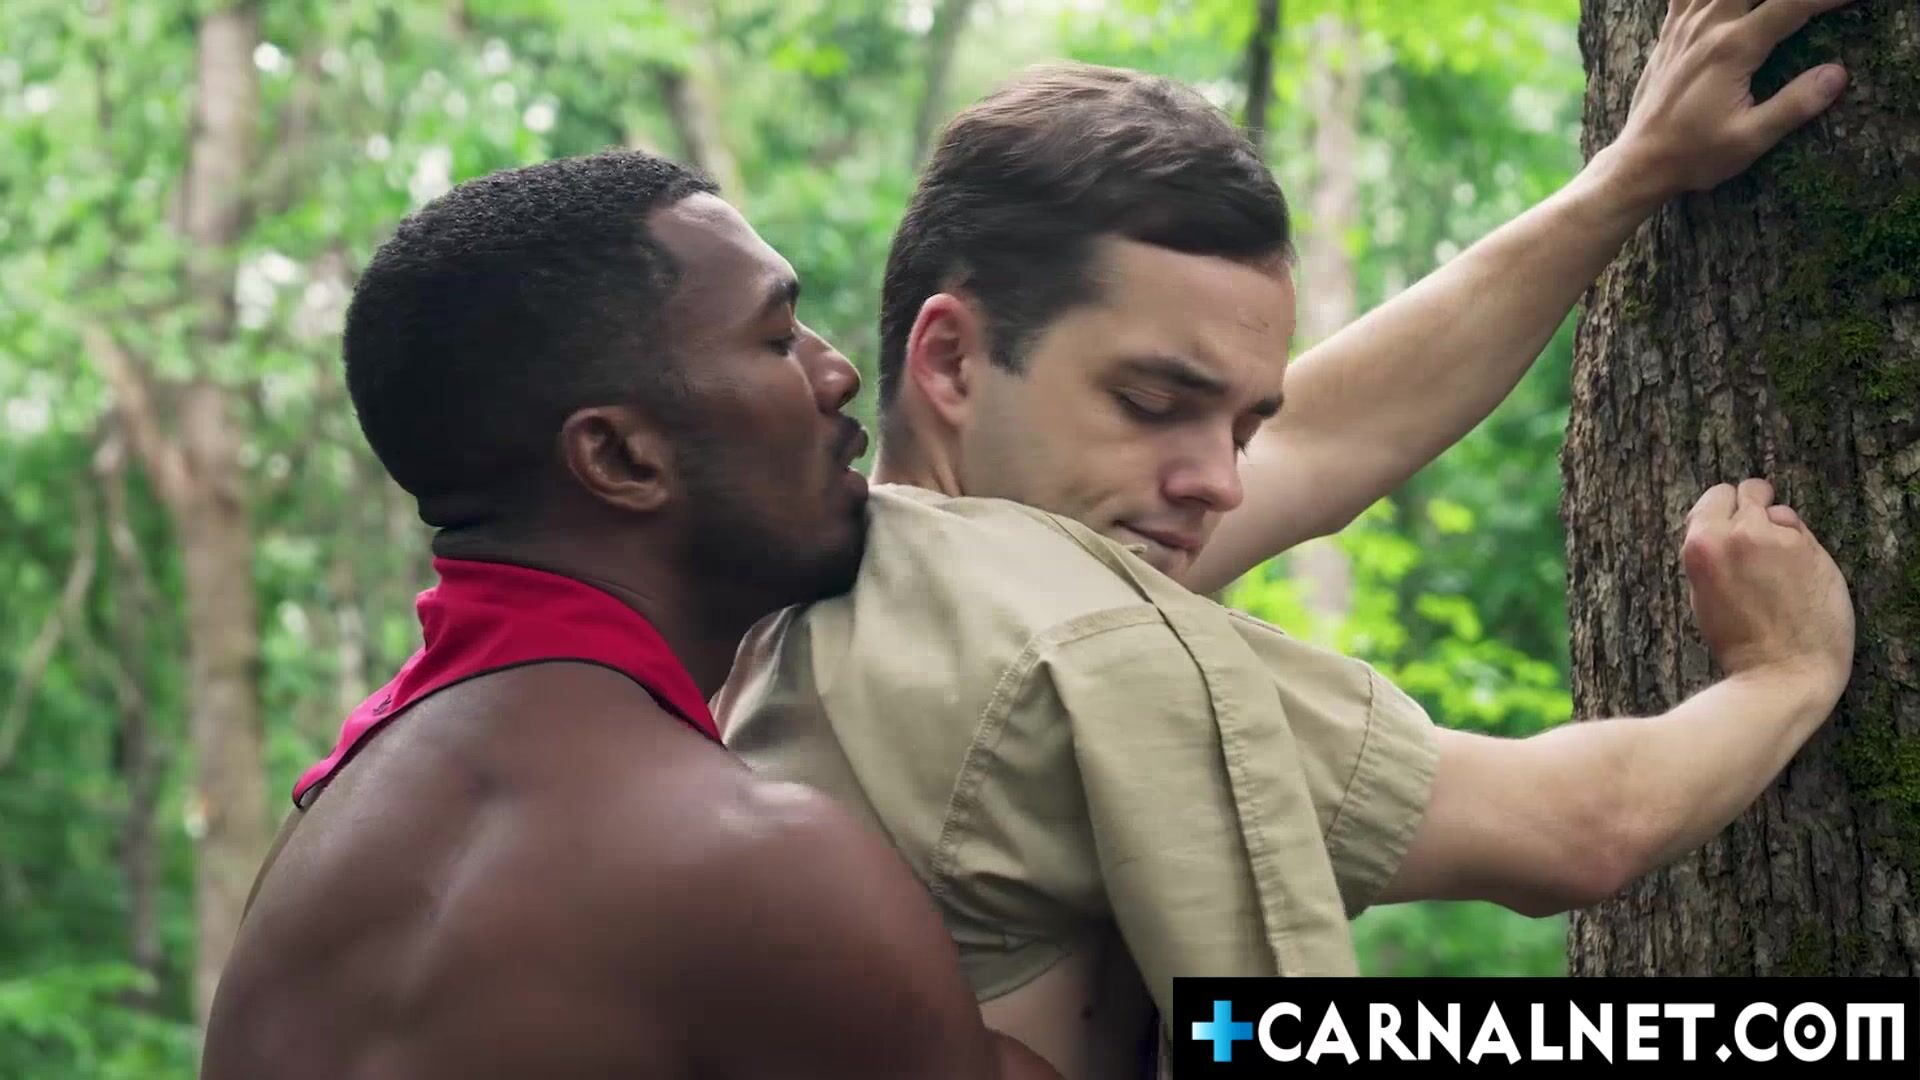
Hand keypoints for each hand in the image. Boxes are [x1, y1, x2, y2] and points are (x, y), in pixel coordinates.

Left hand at [1613, 0, 1853, 199]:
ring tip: (1771, 3)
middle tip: (1811, 0)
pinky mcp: (1669, 34)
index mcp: (1733, 49)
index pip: (1793, 5)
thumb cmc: (1694, 155)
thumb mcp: (1750, 139)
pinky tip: (1717, 1)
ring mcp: (1684, 27)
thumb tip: (1837, 74)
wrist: (1639, 162)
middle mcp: (1707, 28)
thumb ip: (1794, 105)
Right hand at [1681, 478, 1853, 695]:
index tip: (1730, 524)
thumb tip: (1724, 527)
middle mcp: (1741, 533)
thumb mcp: (1703, 594)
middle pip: (1750, 490)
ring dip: (1780, 530)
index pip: (1716, 495)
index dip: (1724, 509)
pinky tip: (1798, 578)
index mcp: (1703, 545)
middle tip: (1758, 536)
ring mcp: (1781, 540)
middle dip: (1754, 507)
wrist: (1783, 673)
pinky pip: (1805, 534)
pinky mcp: (1814, 551)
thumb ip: (1712, 554)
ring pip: (1781, 511)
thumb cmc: (1740, 643)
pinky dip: (1802, 549)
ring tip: (1779, 568)